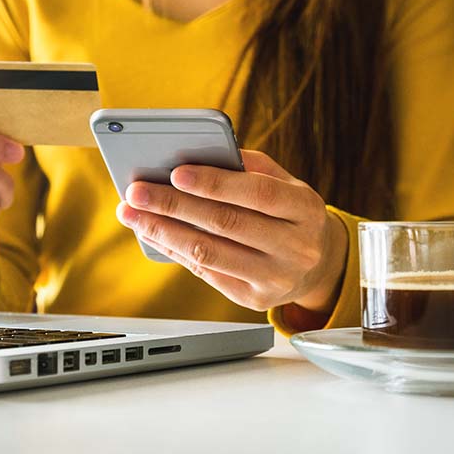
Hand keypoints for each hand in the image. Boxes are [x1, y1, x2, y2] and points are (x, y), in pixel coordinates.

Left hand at [115, 150, 347, 311]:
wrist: (320, 265)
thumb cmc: (291, 213)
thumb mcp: (285, 183)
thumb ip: (248, 167)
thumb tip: (195, 155)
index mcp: (305, 209)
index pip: (259, 194)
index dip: (216, 183)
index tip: (176, 172)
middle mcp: (296, 247)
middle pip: (226, 223)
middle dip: (174, 205)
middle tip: (137, 192)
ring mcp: (275, 277)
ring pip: (209, 253)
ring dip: (163, 231)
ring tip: (133, 214)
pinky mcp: (254, 298)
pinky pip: (205, 273)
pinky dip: (174, 251)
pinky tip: (153, 234)